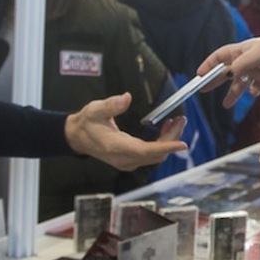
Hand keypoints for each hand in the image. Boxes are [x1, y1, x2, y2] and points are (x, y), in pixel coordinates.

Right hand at [65, 93, 186, 170]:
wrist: (77, 137)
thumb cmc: (86, 123)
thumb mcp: (94, 110)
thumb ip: (110, 105)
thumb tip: (126, 98)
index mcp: (115, 147)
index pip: (145, 151)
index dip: (165, 148)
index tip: (182, 144)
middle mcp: (124, 158)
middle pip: (156, 154)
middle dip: (172, 138)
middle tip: (181, 120)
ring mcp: (127, 162)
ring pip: (156, 156)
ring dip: (169, 140)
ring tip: (175, 122)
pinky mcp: (130, 160)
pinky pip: (151, 155)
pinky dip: (162, 144)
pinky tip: (165, 129)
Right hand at [198, 36, 259, 107]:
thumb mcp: (256, 55)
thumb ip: (240, 65)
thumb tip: (226, 73)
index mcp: (241, 50)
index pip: (220, 56)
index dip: (209, 65)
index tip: (199, 75)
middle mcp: (246, 60)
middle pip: (226, 71)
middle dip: (215, 81)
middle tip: (204, 90)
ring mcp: (256, 70)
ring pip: (239, 83)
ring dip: (233, 92)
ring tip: (226, 104)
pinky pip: (254, 88)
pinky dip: (251, 91)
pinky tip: (252, 93)